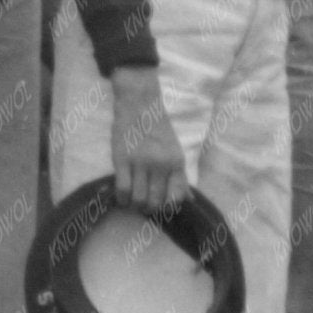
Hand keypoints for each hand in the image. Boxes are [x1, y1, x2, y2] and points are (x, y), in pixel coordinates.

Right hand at [109, 66, 187, 215]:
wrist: (139, 103)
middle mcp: (160, 165)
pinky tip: (122, 197)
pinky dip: (122, 199)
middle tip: (144, 206)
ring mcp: (140, 163)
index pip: (176, 198)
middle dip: (149, 209)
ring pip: (138, 199)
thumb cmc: (158, 128)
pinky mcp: (121, 160)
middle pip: (155, 202)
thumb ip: (180, 176)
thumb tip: (190, 200)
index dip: (168, 208)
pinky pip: (122, 189)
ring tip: (133, 201)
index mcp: (176, 163)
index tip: (161, 207)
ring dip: (135, 205)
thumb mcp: (175, 151)